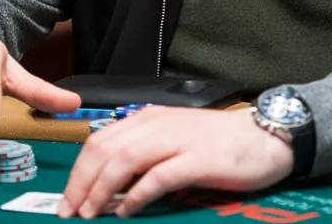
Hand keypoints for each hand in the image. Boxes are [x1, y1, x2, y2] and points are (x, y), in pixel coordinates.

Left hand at [58, 106, 293, 218]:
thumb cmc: (218, 142)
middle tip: (71, 211)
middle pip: (105, 150)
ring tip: (91, 213)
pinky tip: (127, 211)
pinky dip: (136, 196)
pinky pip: (157, 177)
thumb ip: (142, 153)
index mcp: (149, 118)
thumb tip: (108, 183)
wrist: (263, 137)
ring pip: (124, 161)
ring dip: (101, 190)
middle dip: (81, 184)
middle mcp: (158, 124)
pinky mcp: (197, 160)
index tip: (68, 198)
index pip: (100, 141)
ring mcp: (177, 140)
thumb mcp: (172, 138)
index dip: (77, 172)